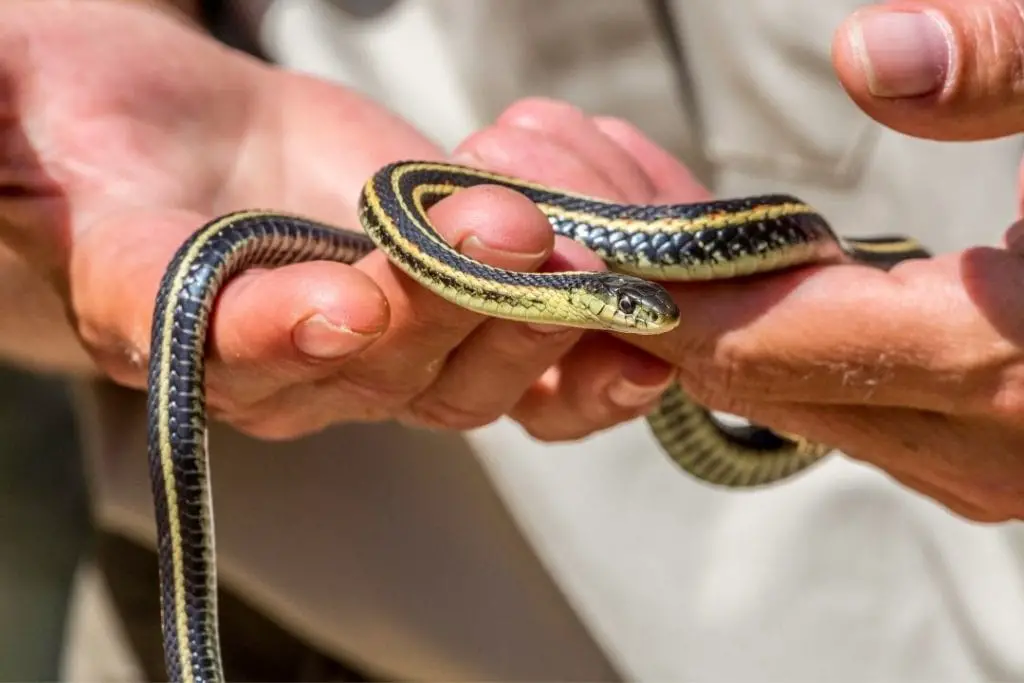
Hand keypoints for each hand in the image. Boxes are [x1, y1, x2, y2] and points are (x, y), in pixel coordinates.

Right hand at [0, 0, 671, 440]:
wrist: (182, 135)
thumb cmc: (91, 119)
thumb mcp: (20, 113)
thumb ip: (3, 137)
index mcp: (170, 325)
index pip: (219, 345)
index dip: (281, 332)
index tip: (341, 300)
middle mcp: (284, 365)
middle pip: (376, 369)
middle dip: (444, 302)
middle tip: (498, 227)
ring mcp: (380, 354)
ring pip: (465, 376)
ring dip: (524, 316)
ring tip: (568, 244)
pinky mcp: (451, 319)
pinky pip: (524, 372)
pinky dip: (581, 363)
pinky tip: (636, 332)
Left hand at [459, 85, 1023, 522]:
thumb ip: (1018, 60)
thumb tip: (869, 54)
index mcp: (1008, 356)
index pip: (764, 338)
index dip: (656, 293)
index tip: (569, 252)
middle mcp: (990, 441)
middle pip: (762, 379)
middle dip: (666, 311)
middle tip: (580, 244)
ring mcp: (992, 464)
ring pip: (801, 403)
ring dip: (719, 332)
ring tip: (647, 257)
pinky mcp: (996, 453)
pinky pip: (853, 410)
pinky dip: (787, 354)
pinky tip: (754, 291)